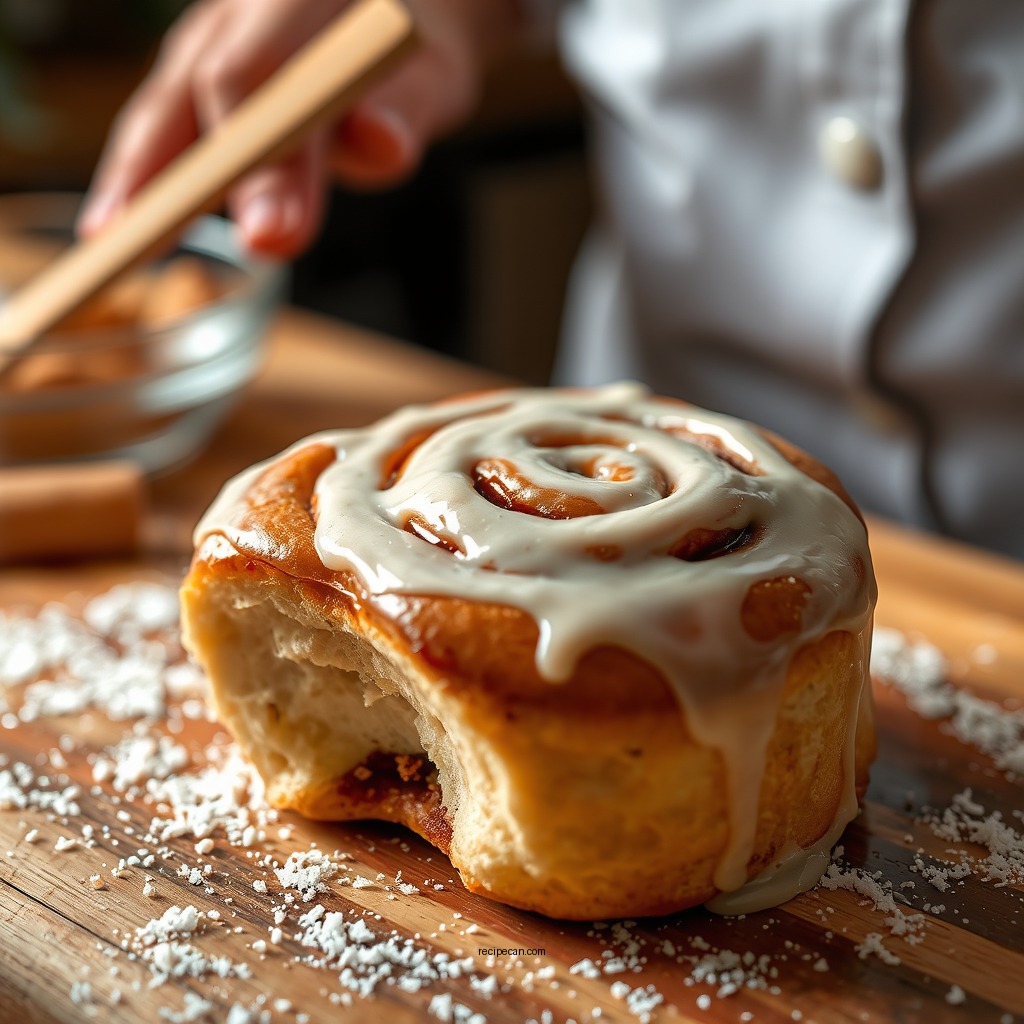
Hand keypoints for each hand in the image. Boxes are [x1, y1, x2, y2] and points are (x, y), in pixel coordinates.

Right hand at [78, 0, 520, 258]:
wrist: (400, 9)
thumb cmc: (415, 49)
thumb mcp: (434, 75)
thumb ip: (406, 109)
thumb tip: (379, 142)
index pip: (259, 75)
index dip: (258, 159)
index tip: (267, 235)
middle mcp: (242, 5)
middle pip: (194, 88)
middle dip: (178, 175)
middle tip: (151, 246)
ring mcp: (212, 30)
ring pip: (166, 102)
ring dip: (136, 174)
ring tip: (108, 239)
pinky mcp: (199, 64)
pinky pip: (166, 116)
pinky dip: (143, 170)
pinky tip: (120, 220)